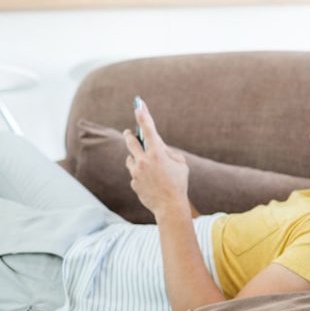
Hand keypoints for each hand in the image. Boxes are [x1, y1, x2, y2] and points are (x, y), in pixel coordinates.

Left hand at [124, 98, 190, 217]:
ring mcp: (136, 172)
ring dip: (136, 158)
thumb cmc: (179, 183)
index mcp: (157, 153)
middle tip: (129, 132)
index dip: (143, 115)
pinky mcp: (133, 183)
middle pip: (130, 141)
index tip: (138, 105)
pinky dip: (140, 174)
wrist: (170, 206)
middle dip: (130, 135)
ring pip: (130, 159)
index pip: (148, 129)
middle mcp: (143, 160)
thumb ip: (168, 153)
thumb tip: (158, 149)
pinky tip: (150, 182)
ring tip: (146, 164)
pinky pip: (134, 174)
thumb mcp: (180, 164)